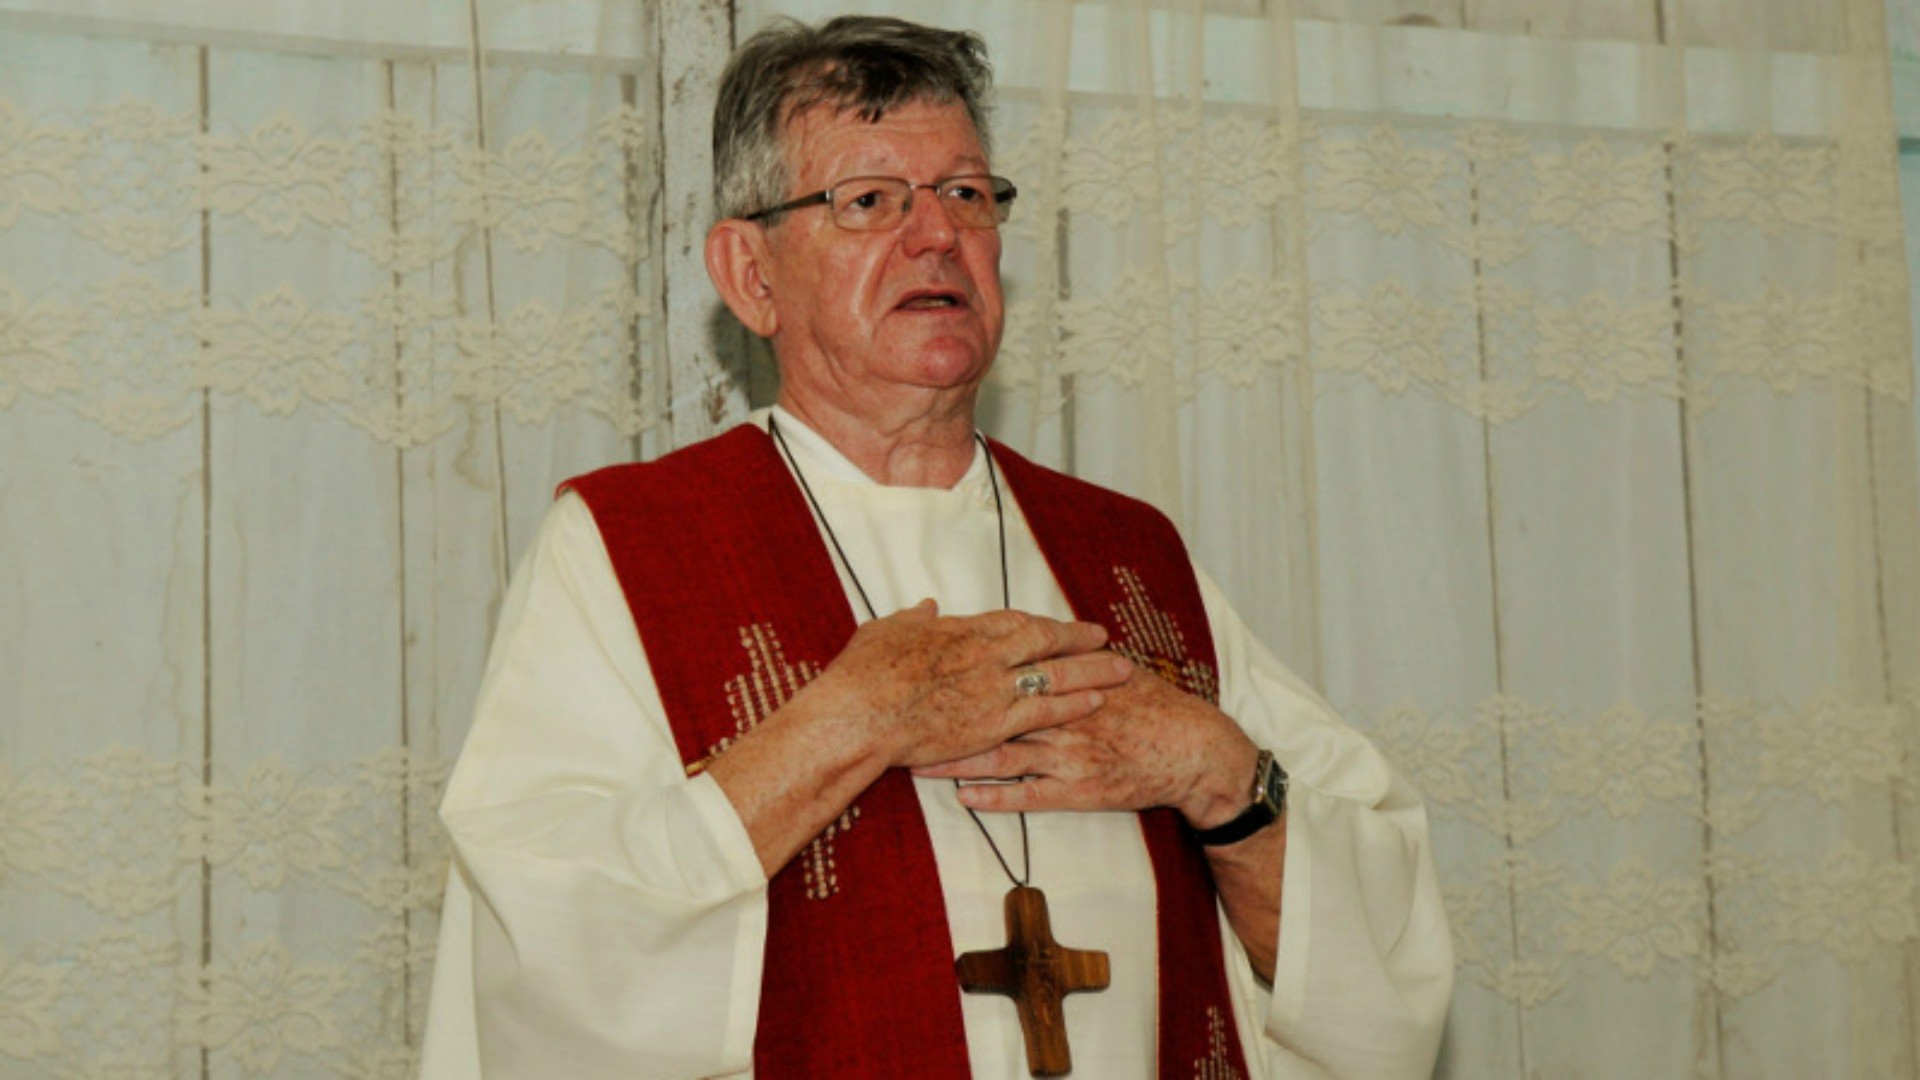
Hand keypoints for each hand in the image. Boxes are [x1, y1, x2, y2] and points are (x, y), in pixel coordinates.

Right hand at [800, 600, 1135, 769]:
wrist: (861, 713)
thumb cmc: (865, 675)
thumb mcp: (886, 632)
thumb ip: (913, 619)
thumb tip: (927, 606)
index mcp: (960, 631)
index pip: (1012, 621)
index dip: (1039, 623)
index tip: (1057, 624)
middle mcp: (985, 654)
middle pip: (1044, 640)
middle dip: (1077, 638)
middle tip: (1103, 637)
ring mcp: (993, 688)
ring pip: (1055, 674)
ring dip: (1091, 670)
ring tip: (1121, 669)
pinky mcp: (995, 722)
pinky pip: (1045, 710)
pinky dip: (1073, 704)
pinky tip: (1096, 702)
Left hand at [914, 664, 1258, 827]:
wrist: (1193, 750)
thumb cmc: (1154, 707)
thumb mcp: (1116, 670)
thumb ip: (1077, 656)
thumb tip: (1042, 633)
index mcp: (1068, 683)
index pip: (1007, 672)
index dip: (963, 673)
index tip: (926, 673)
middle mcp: (1063, 716)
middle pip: (992, 715)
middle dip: (947, 718)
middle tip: (905, 719)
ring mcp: (1069, 755)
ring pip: (1003, 756)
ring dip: (959, 759)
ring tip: (918, 762)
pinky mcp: (1080, 791)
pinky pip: (1030, 797)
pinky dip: (996, 796)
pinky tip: (966, 797)